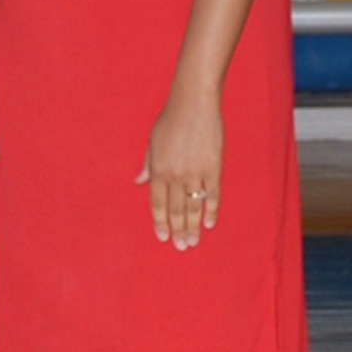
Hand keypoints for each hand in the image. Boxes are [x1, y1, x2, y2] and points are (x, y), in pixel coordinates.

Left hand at [137, 93, 222, 249]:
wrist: (193, 104)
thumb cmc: (170, 120)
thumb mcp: (152, 142)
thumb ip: (147, 165)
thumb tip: (138, 182)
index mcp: (158, 169)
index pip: (156, 203)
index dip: (159, 222)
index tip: (162, 237)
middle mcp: (175, 175)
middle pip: (175, 209)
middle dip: (178, 230)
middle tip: (181, 247)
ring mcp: (195, 173)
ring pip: (194, 207)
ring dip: (193, 226)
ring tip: (193, 242)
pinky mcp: (214, 168)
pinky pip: (213, 195)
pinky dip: (212, 211)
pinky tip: (210, 223)